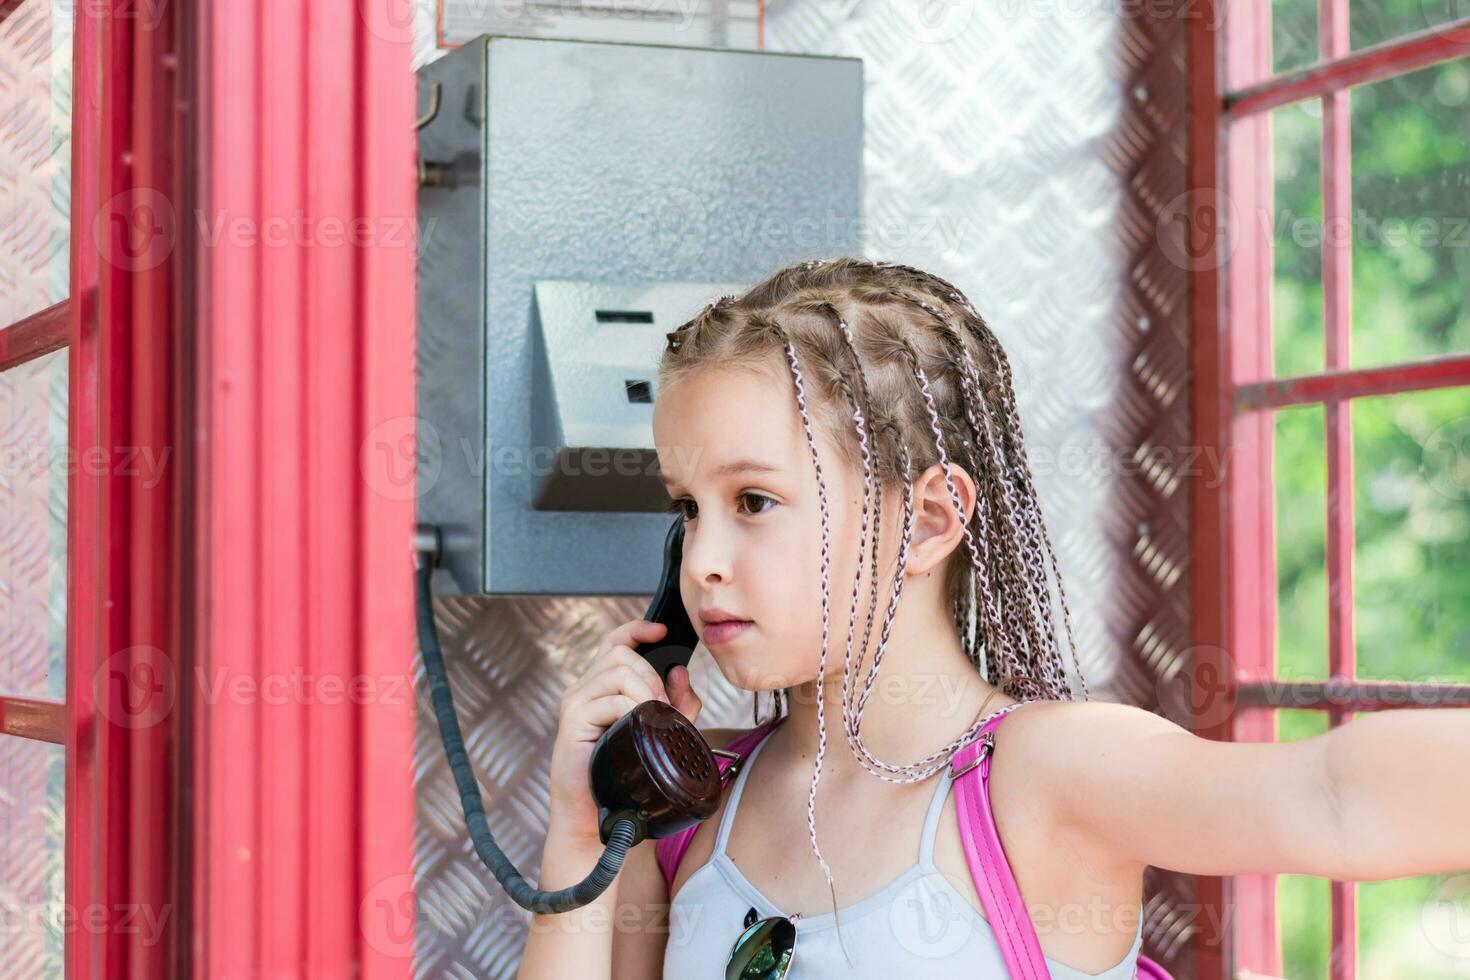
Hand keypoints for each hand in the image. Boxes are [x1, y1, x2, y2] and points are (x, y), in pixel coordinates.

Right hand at [546, 620, 702, 845]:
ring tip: (652, 717)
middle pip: (620, 653)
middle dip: (650, 674)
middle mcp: (584, 690)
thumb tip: (681, 672)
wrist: (595, 818)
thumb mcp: (660, 734)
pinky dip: (632, 708)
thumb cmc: (624, 777)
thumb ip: (676, 704)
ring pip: (617, 671)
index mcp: (600, 688)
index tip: (662, 631)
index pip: (615, 642)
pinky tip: (638, 726)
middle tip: (663, 705)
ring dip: (645, 690)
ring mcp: (575, 704)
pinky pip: (610, 699)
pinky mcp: (572, 722)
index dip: (637, 629)